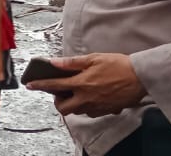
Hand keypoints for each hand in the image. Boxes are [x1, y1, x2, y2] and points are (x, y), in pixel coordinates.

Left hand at [26, 53, 146, 117]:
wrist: (140, 77)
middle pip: (63, 108)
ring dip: (73, 104)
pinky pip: (91, 112)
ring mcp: (96, 106)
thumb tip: (54, 62)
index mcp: (81, 84)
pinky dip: (87, 106)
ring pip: (77, 111)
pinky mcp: (106, 111)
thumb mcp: (93, 58)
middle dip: (58, 102)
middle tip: (61, 92)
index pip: (54, 86)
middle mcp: (86, 98)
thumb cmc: (118, 65)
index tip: (30, 85)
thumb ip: (72, 63)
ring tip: (77, 92)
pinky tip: (92, 96)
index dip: (40, 85)